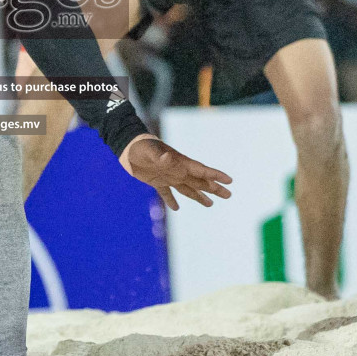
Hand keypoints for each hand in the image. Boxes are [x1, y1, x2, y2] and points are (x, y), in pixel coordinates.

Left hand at [118, 135, 232, 210]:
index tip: (230, 180)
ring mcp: (168, 176)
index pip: (202, 170)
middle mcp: (177, 170)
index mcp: (180, 163)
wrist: (127, 147)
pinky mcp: (156, 181)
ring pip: (187, 188)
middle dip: (214, 188)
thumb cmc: (140, 147)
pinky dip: (171, 200)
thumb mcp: (150, 151)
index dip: (216, 175)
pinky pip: (167, 193)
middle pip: (200, 181)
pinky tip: (176, 208)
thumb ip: (160, 156)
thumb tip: (168, 159)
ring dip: (199, 196)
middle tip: (229, 195)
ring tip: (211, 204)